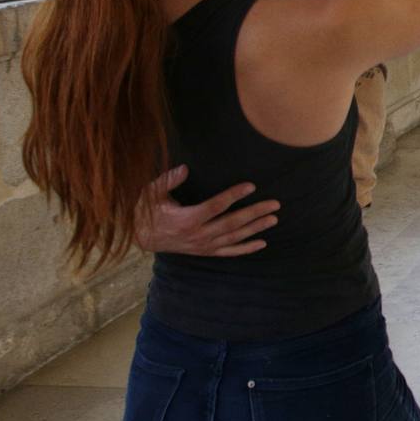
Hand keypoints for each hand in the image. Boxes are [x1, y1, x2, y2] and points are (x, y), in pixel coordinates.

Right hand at [135, 165, 278, 255]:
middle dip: (254, 213)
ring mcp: (203, 245)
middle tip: (275, 204)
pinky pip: (229, 252)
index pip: (216, 207)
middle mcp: (198, 235)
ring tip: (273, 219)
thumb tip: (184, 168)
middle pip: (231, 223)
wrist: (144, 236)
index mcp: (186, 219)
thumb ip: (168, 180)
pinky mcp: (206, 252)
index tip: (251, 186)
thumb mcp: (152, 193)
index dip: (233, 196)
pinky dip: (246, 249)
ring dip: (255, 229)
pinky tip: (262, 243)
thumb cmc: (150, 210)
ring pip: (234, 238)